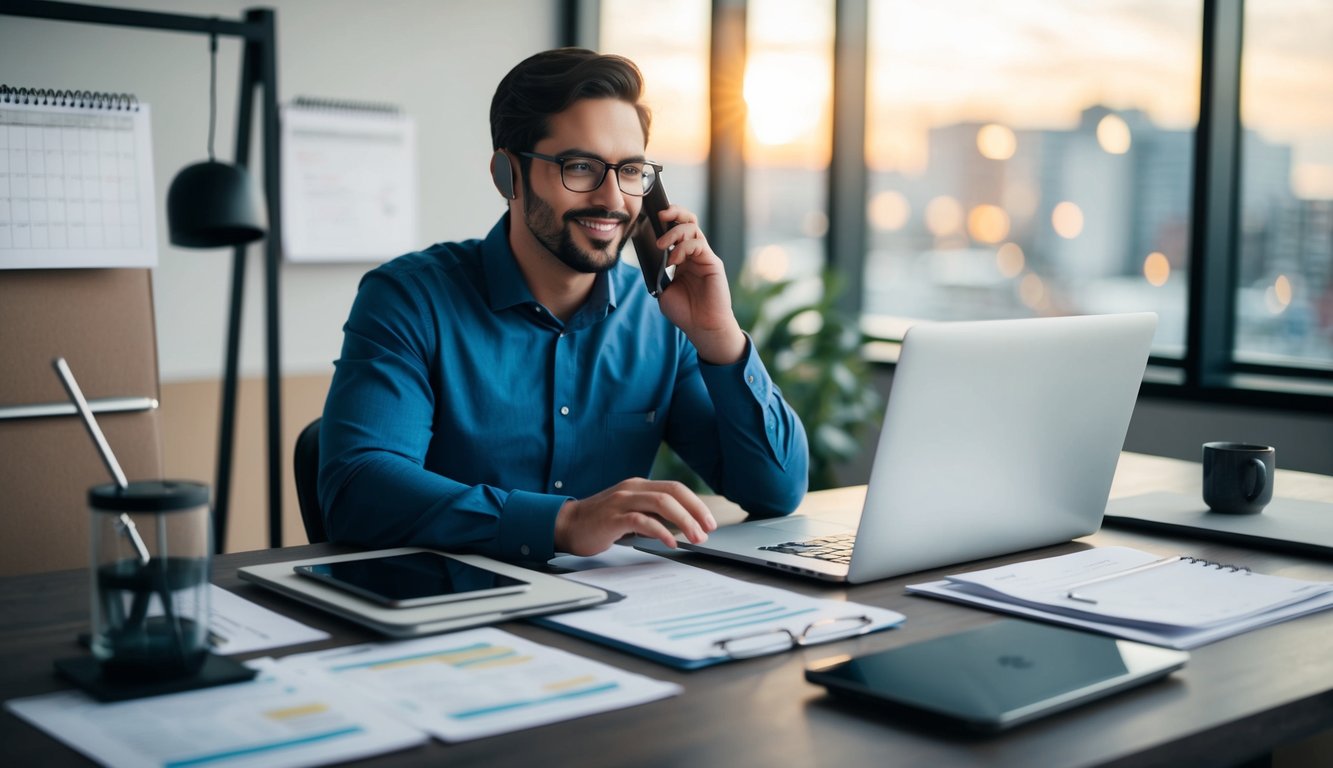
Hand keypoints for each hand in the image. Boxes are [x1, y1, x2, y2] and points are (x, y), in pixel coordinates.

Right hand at [554, 478, 718, 556]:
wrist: (566, 525)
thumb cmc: (599, 522)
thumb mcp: (630, 512)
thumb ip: (652, 514)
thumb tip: (681, 526)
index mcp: (639, 486)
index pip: (675, 488)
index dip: (696, 504)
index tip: (709, 522)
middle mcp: (632, 489)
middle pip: (672, 492)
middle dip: (695, 511)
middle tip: (708, 530)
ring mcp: (621, 501)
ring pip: (661, 503)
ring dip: (683, 520)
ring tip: (695, 537)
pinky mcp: (612, 518)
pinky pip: (641, 520)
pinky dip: (660, 531)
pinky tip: (670, 542)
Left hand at [651, 205, 746, 364]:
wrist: (702, 328)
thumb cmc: (685, 312)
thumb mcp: (663, 290)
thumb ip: (657, 272)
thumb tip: (648, 257)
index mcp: (682, 258)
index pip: (675, 230)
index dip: (665, 221)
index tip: (649, 219)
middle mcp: (694, 254)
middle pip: (687, 220)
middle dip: (674, 212)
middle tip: (659, 215)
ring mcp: (704, 256)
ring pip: (692, 228)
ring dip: (674, 232)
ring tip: (661, 245)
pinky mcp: (712, 262)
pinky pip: (698, 244)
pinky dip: (683, 247)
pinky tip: (673, 260)